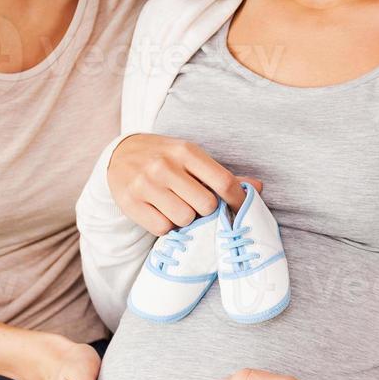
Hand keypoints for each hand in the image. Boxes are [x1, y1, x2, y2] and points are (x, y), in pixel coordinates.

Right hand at [108, 134, 259, 234]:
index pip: (223, 181)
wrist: (120, 153)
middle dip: (206, 210)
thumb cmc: (165, 157)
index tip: (238, 208)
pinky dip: (166, 226)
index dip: (236, 199)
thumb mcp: (191, 157)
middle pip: (206, 205)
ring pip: (184, 219)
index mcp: (185, 151)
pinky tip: (162, 213)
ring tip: (178, 207)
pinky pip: (162, 228)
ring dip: (186, 220)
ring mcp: (145, 184)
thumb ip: (222, 175)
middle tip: (197, 205)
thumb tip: (258, 188)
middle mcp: (164, 166)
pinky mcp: (130, 202)